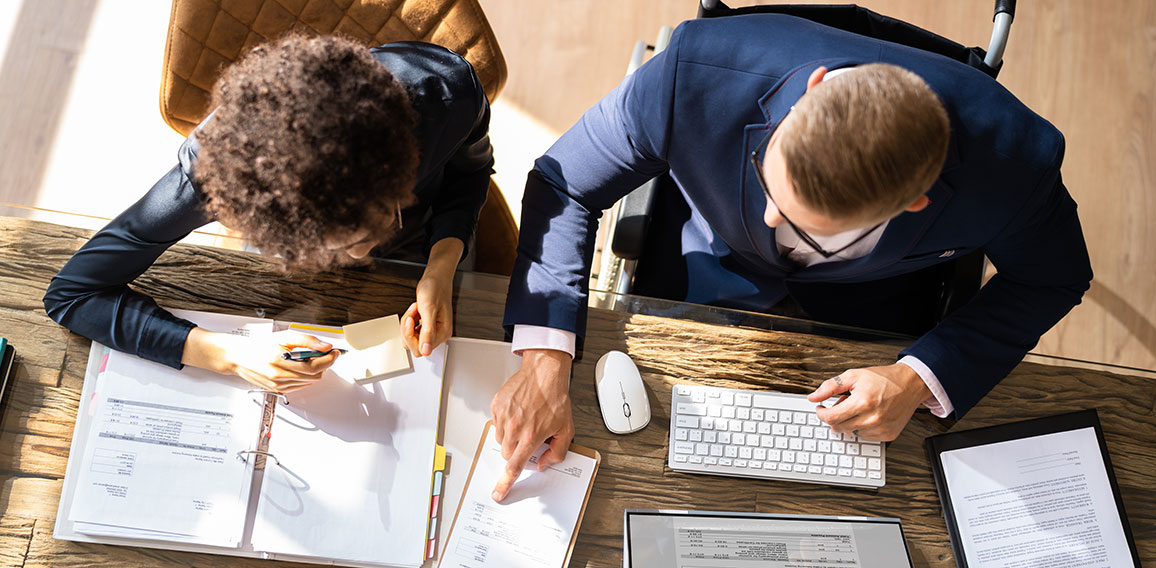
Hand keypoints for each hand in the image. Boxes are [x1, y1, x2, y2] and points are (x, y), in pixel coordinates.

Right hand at [182, 327, 338, 392]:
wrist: (239, 357)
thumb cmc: (260, 345)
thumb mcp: (284, 336)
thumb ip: (307, 340)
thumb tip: (325, 346)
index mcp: (280, 362)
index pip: (314, 366)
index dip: (329, 359)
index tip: (335, 352)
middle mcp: (279, 377)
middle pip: (315, 375)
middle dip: (324, 364)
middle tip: (323, 353)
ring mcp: (279, 386)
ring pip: (310, 382)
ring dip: (315, 370)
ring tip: (307, 358)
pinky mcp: (278, 390)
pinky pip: (301, 385)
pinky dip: (306, 376)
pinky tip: (300, 366)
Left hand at [402, 238, 462, 356]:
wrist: (436, 278)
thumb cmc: (435, 288)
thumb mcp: (429, 309)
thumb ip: (427, 332)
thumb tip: (426, 351)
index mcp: (442, 333)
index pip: (422, 349)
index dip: (411, 336)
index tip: (410, 320)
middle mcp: (438, 334)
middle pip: (415, 345)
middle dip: (408, 330)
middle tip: (412, 314)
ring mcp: (432, 330)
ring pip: (411, 338)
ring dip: (408, 324)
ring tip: (414, 310)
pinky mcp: (426, 326)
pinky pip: (412, 331)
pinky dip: (409, 321)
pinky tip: (415, 311)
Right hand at [490, 349, 573, 501]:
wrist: (544, 373)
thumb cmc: (555, 397)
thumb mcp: (566, 429)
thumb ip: (557, 452)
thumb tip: (543, 464)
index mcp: (531, 436)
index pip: (514, 467)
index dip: (505, 483)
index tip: (498, 493)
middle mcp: (514, 427)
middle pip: (507, 454)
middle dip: (517, 451)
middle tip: (529, 438)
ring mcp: (503, 416)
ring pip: (501, 440)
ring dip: (511, 437)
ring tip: (525, 421)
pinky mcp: (497, 406)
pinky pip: (497, 424)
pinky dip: (506, 423)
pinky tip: (519, 412)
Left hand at [807, 362, 930, 441]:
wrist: (910, 384)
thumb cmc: (883, 379)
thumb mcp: (853, 375)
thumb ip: (830, 387)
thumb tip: (813, 398)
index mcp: (862, 403)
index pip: (830, 418)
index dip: (821, 413)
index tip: (821, 409)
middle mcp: (872, 419)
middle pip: (839, 427)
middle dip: (835, 416)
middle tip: (842, 404)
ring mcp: (881, 429)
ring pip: (851, 433)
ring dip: (848, 422)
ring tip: (857, 408)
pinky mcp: (888, 435)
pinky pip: (864, 437)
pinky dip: (861, 428)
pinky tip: (867, 415)